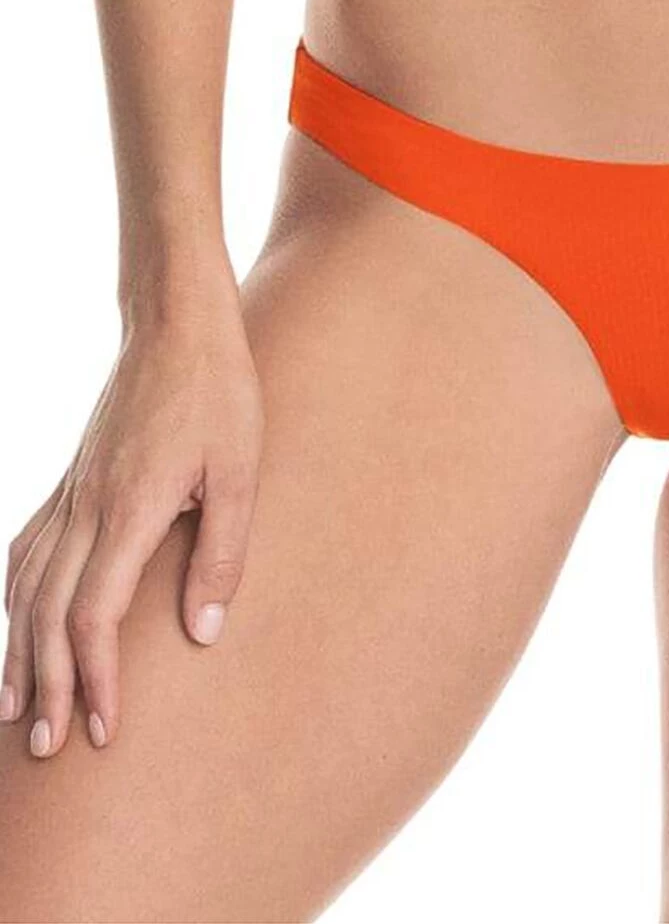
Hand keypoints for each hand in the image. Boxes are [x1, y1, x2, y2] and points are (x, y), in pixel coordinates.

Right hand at [0, 275, 261, 756]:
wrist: (178, 327)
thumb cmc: (220, 395)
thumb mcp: (240, 473)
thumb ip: (221, 554)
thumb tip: (203, 634)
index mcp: (129, 510)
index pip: (94, 616)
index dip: (94, 678)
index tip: (103, 728)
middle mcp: (86, 508)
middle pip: (48, 615)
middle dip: (48, 686)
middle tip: (49, 746)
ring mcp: (72, 491)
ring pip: (26, 586)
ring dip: (20, 651)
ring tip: (15, 708)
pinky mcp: (74, 479)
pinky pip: (28, 549)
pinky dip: (16, 597)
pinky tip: (19, 620)